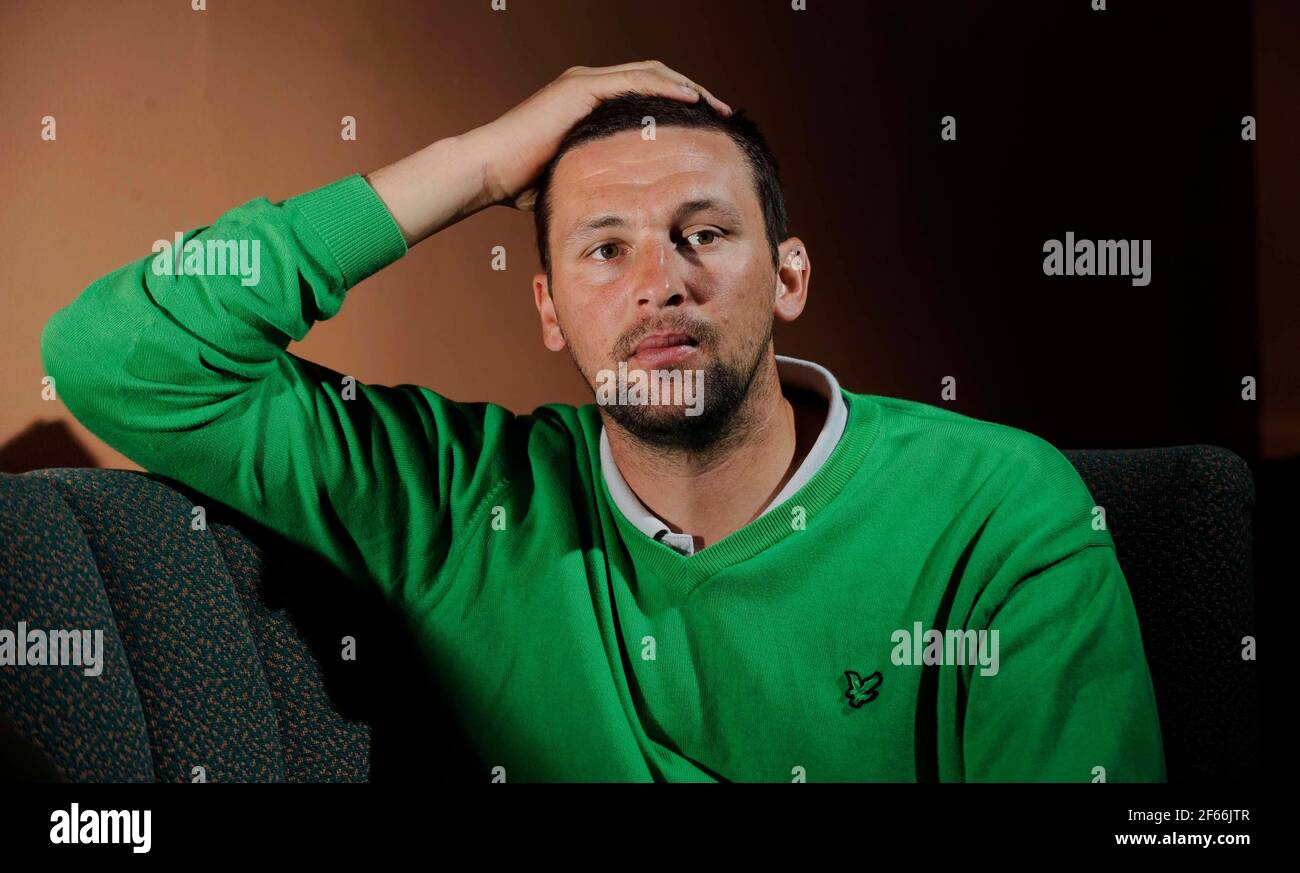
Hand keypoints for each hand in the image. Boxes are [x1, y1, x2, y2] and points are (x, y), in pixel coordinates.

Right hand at [470, 61, 730, 210]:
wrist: (489, 172)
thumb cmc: (522, 183)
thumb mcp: (573, 179)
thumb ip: (597, 180)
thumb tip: (620, 207)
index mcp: (592, 105)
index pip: (647, 96)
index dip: (680, 108)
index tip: (708, 130)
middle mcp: (591, 85)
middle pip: (656, 79)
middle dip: (693, 95)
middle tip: (724, 115)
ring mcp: (586, 83)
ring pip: (651, 74)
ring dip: (688, 89)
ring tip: (716, 108)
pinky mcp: (581, 88)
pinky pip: (634, 82)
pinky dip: (665, 89)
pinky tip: (691, 102)